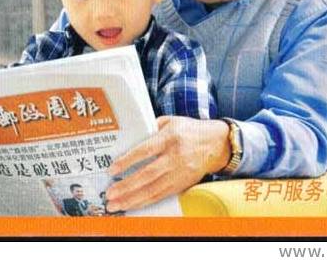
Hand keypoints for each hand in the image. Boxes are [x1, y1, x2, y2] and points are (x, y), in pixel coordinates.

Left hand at [105, 116, 230, 211]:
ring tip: (115, 205)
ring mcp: (180, 173)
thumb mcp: (171, 121)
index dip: (128, 161)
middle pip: (148, 174)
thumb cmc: (189, 130)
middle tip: (109, 194)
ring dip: (133, 199)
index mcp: (170, 138)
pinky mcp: (183, 184)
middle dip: (126, 186)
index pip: (146, 150)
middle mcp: (175, 157)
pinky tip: (132, 205)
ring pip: (154, 189)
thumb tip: (128, 134)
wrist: (217, 144)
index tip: (112, 169)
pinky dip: (145, 202)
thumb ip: (150, 127)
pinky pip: (162, 195)